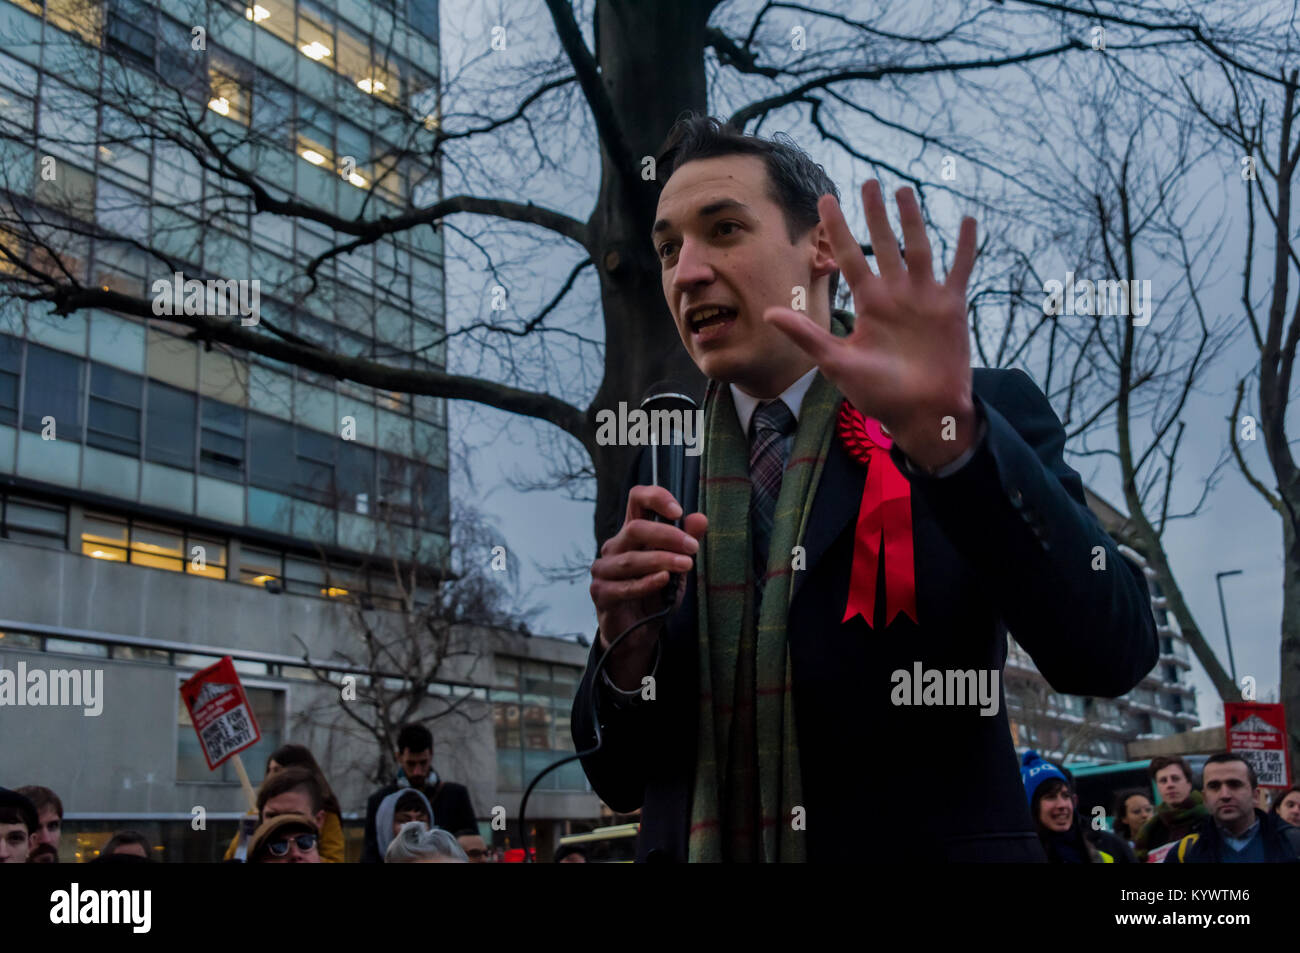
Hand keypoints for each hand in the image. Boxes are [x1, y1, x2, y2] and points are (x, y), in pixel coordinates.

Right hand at [589, 486, 707, 687]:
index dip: (655, 497)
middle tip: (692, 548)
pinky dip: (646, 583)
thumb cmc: (655, 593)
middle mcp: (614, 546)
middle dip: (667, 536)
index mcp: (632, 533)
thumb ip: (686, 542)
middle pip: (635, 528)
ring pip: (631, 559)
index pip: (636, 499)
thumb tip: (700, 518)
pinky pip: (624, 586)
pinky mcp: (600, 593)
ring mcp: (604, 570)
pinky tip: (664, 580)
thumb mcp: (677, 567)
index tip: (678, 512)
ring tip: (686, 565)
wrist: (637, 632)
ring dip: (662, 560)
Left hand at [764, 181, 977, 470]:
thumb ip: (807, 335)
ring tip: (905, 190)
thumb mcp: (837, 362)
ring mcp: (924, 298)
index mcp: (868, 304)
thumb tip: (768, 312)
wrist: (921, 413)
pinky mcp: (951, 306)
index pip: (849, 257)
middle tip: (869, 182)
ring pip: (918, 248)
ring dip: (912, 220)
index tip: (825, 199)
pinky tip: (966, 219)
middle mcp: (895, 295)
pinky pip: (960, 269)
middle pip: (883, 244)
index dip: (838, 228)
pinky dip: (964, 246)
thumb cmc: (878, 393)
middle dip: (875, 214)